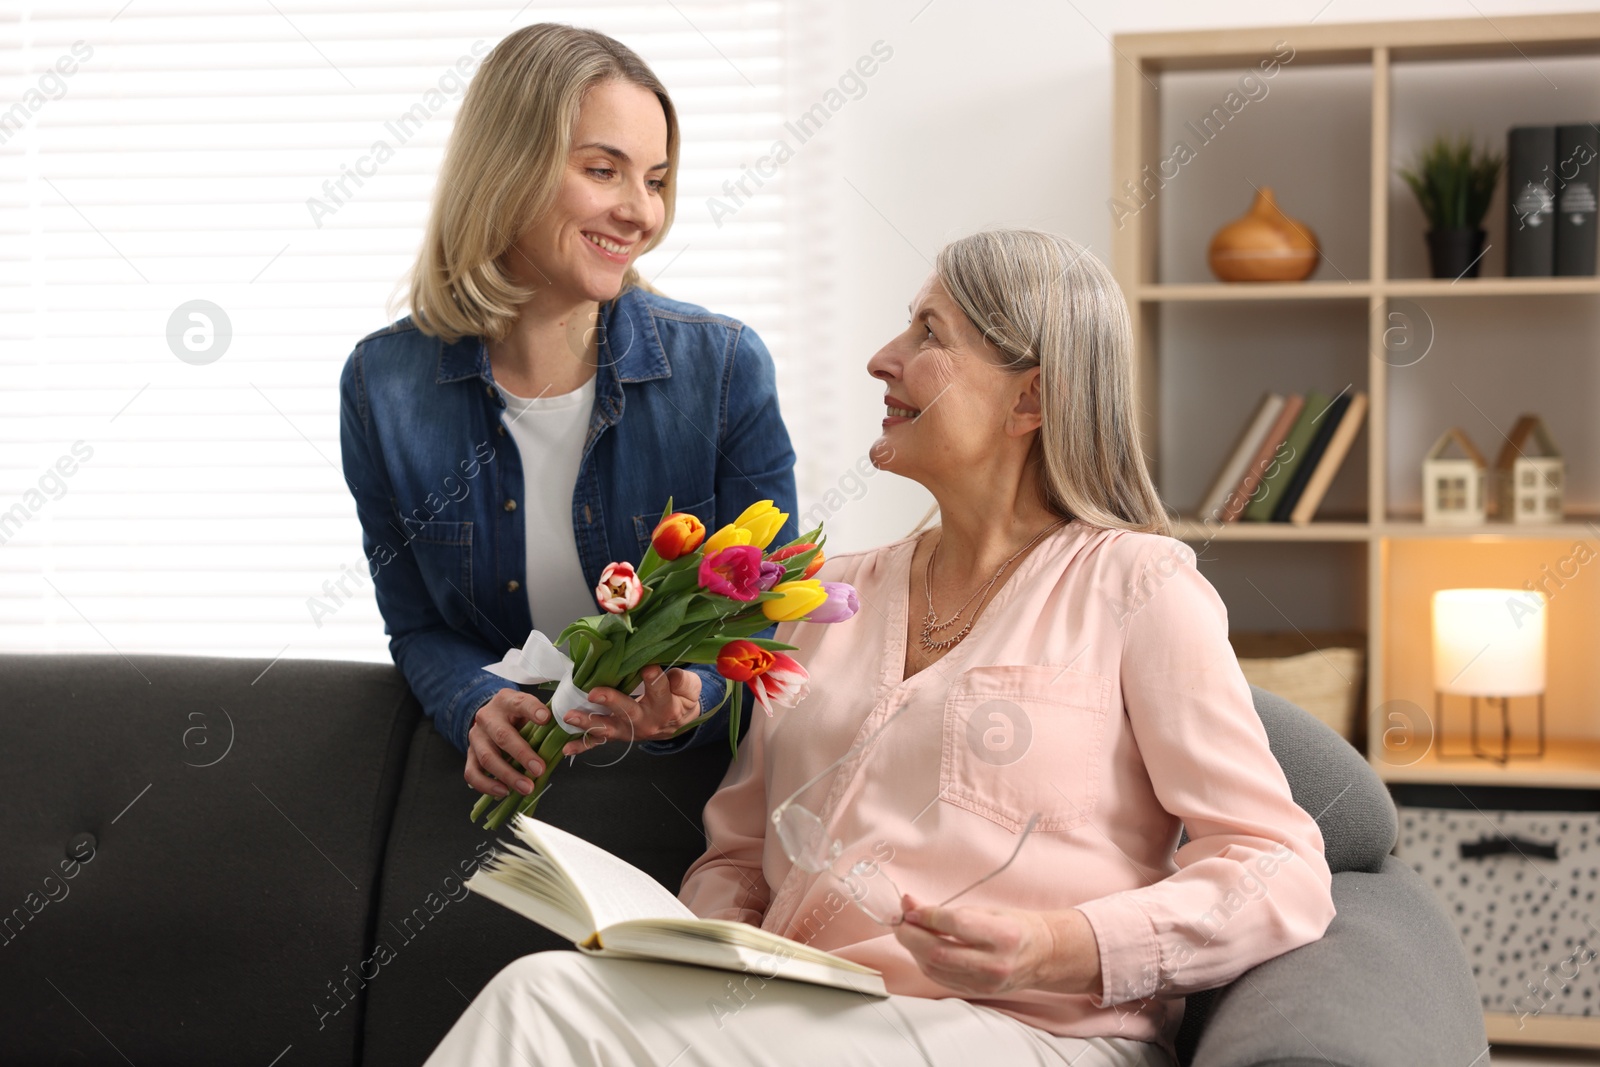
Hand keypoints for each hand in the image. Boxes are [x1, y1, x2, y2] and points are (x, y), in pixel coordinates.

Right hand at [464, 689, 552, 797]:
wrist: (491, 718)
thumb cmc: (516, 716)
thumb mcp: (529, 711)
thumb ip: (543, 722)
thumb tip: (563, 741)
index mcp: (506, 701)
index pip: (520, 703)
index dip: (532, 710)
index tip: (546, 718)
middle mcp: (487, 717)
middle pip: (502, 736)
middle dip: (522, 755)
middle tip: (539, 769)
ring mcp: (476, 737)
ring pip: (487, 758)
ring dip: (508, 775)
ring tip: (526, 787)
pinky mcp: (469, 755)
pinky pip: (472, 773)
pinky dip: (487, 785)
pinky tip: (504, 792)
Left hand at [560, 665, 703, 755]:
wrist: (678, 723)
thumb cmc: (682, 699)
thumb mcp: (691, 688)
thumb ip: (682, 681)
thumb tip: (666, 673)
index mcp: (666, 707)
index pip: (660, 691)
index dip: (654, 679)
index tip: (647, 669)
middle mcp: (645, 721)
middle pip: (628, 711)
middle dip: (610, 701)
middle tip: (594, 693)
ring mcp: (628, 730)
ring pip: (608, 727)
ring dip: (588, 722)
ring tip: (570, 717)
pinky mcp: (617, 734)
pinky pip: (599, 742)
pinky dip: (582, 745)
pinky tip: (567, 748)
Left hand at [893, 894, 1101, 997]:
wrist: (1043, 955)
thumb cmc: (1016, 926)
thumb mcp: (987, 910)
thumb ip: (948, 910)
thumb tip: (910, 904)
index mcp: (1003, 935)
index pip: (955, 925)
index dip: (926, 915)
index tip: (910, 906)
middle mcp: (994, 963)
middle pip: (938, 951)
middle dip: (910, 935)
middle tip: (899, 920)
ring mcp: (984, 982)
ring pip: (934, 967)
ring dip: (912, 948)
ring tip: (906, 931)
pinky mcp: (976, 992)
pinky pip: (939, 977)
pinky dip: (923, 961)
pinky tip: (920, 947)